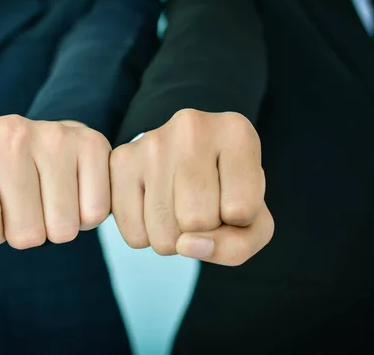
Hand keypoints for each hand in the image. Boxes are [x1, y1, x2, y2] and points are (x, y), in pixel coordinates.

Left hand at [0, 116, 111, 261]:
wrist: (47, 140)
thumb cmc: (0, 178)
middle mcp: (9, 132)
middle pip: (25, 234)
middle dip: (28, 232)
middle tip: (28, 203)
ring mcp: (54, 135)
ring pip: (62, 229)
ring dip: (58, 227)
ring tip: (51, 198)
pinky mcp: (92, 142)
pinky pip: (93, 214)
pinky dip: (87, 215)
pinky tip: (75, 192)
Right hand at [110, 109, 273, 265]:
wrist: (187, 160)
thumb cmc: (226, 192)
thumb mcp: (252, 220)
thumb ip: (238, 246)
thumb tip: (185, 246)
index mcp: (236, 132)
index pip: (241, 211)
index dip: (240, 220)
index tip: (234, 195)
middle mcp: (191, 127)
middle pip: (198, 221)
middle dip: (204, 230)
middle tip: (204, 203)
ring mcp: (151, 143)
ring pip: (164, 235)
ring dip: (175, 238)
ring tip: (179, 205)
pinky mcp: (121, 162)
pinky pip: (134, 234)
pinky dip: (147, 235)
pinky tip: (155, 206)